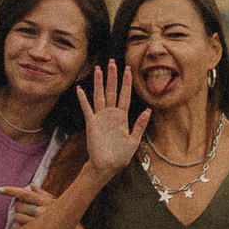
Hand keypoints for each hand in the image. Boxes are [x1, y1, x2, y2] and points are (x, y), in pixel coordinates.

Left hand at [0, 184, 53, 228]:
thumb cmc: (64, 220)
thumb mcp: (56, 205)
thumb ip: (43, 194)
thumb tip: (32, 184)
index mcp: (46, 202)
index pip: (25, 194)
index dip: (11, 191)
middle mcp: (42, 211)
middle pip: (19, 205)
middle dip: (18, 206)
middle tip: (22, 209)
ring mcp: (39, 223)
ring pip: (18, 217)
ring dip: (19, 218)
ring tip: (29, 221)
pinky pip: (20, 228)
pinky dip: (20, 228)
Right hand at [78, 62, 148, 176]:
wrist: (106, 166)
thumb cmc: (120, 156)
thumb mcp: (133, 141)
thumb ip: (139, 125)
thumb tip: (148, 111)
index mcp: (122, 117)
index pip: (125, 95)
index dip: (126, 82)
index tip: (128, 69)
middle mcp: (111, 114)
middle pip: (112, 91)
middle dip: (112, 77)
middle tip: (112, 62)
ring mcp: (101, 118)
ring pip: (100, 96)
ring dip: (99, 83)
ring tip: (99, 69)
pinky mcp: (92, 123)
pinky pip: (87, 109)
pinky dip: (83, 99)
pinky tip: (80, 89)